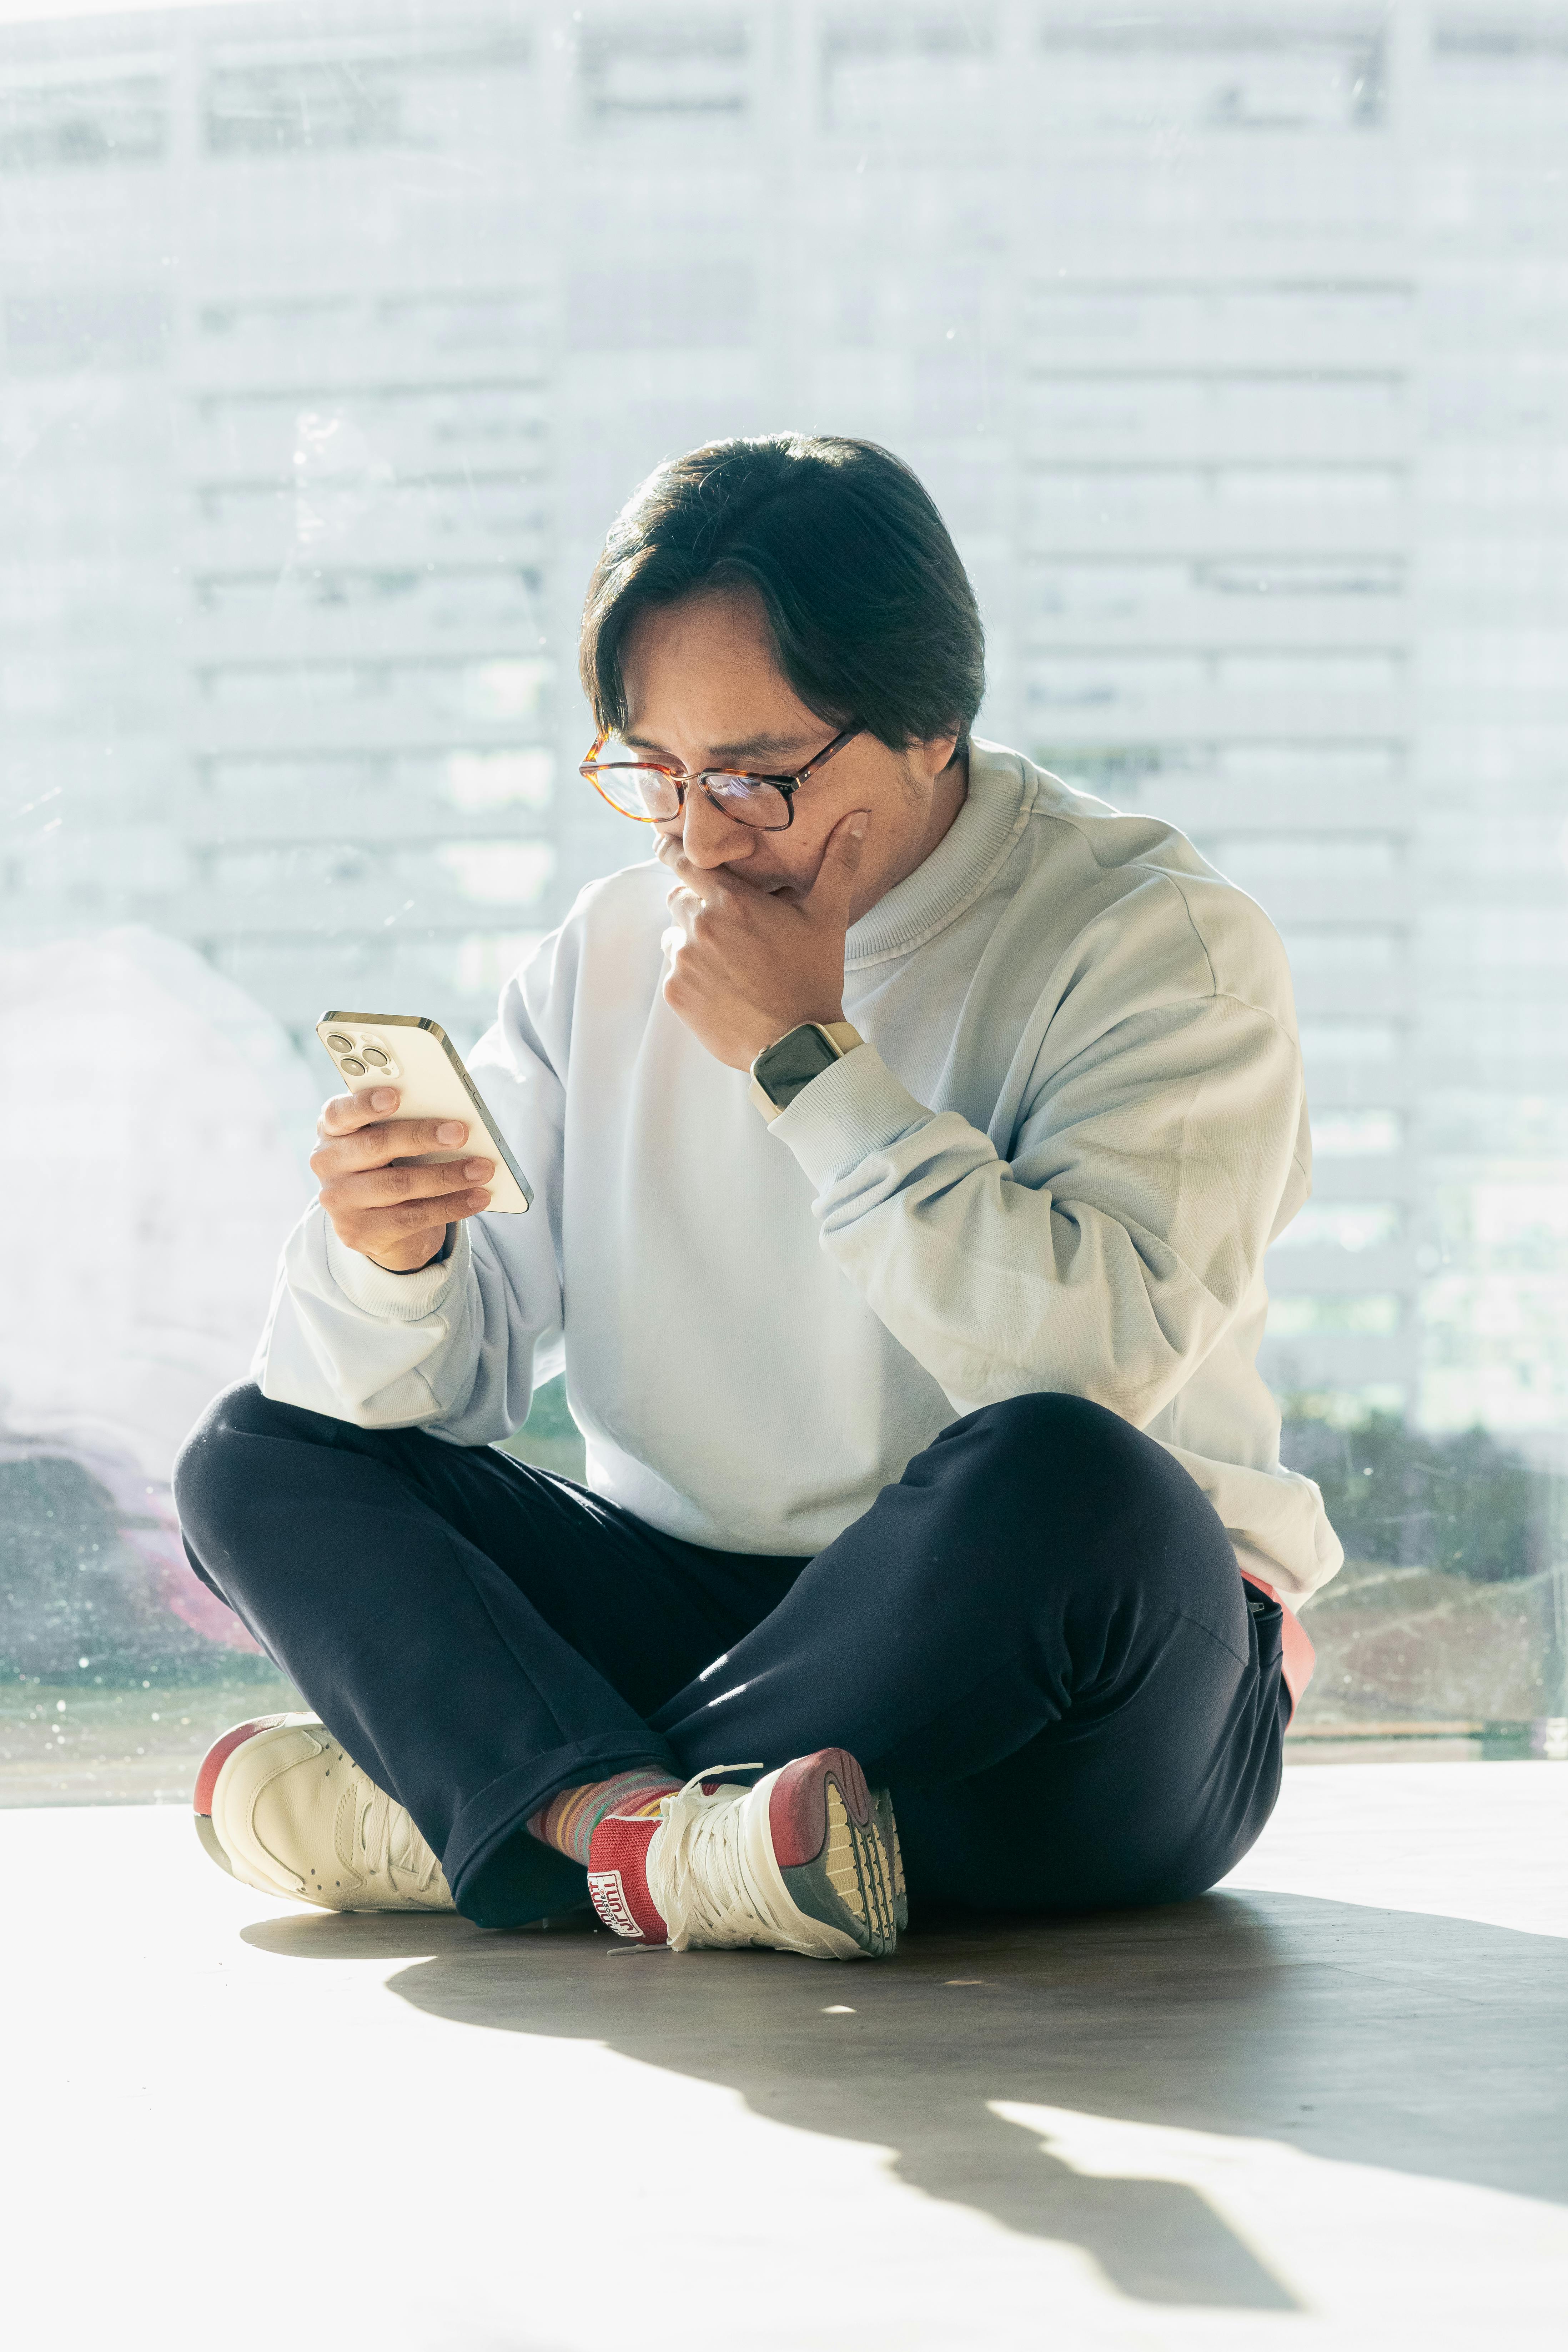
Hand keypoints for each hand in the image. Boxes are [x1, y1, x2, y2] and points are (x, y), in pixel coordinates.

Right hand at [310, 1086, 494, 1272]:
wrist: (377, 1223)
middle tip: (460, 1132)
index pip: (340, 1113)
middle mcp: (328, 1164)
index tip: (396, 1095)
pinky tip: (477, 1197)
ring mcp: (340, 1201)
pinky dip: (452, 1205)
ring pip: (399, 1184)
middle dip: (422, 1137)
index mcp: (332, 1130)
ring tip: (482, 1169)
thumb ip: (401, 1122)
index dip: (365, 1104)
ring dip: (447, 1176)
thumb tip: (449, 1117)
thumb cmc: (387, 1163)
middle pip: (376, 1146)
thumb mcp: (385, 1139)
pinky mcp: (360, 1232)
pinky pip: (413, 1217)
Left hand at [656, 810, 868, 1069]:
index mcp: (732, 900)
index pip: (683, 860)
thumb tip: (857, 819)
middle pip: (680, 899)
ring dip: (694, 941)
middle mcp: (700, 926)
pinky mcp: (676, 994)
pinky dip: (692, 974)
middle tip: (730, 925)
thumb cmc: (814, 976)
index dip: (672, 850)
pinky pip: (674, 971)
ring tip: (730, 961)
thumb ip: (838, 864)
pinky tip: (724, 986)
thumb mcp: (828, 917)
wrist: (797, 1043)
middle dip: (698, 904)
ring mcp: (684, 961)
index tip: (666, 846)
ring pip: (676, 936)